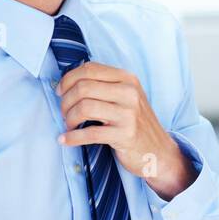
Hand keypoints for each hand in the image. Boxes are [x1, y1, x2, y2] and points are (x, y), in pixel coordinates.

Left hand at [56, 61, 194, 199]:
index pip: (89, 69)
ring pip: (84, 107)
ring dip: (69, 118)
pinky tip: (66, 139)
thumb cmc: (135, 123)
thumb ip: (104, 85)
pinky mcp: (125, 135)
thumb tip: (68, 81)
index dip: (68, 79)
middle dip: (65, 101)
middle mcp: (129, 93)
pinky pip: (90, 133)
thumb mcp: (126, 96)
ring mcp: (129, 114)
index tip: (60, 92)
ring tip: (69, 125)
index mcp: (127, 78)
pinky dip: (72, 137)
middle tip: (64, 113)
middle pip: (83, 87)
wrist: (158, 151)